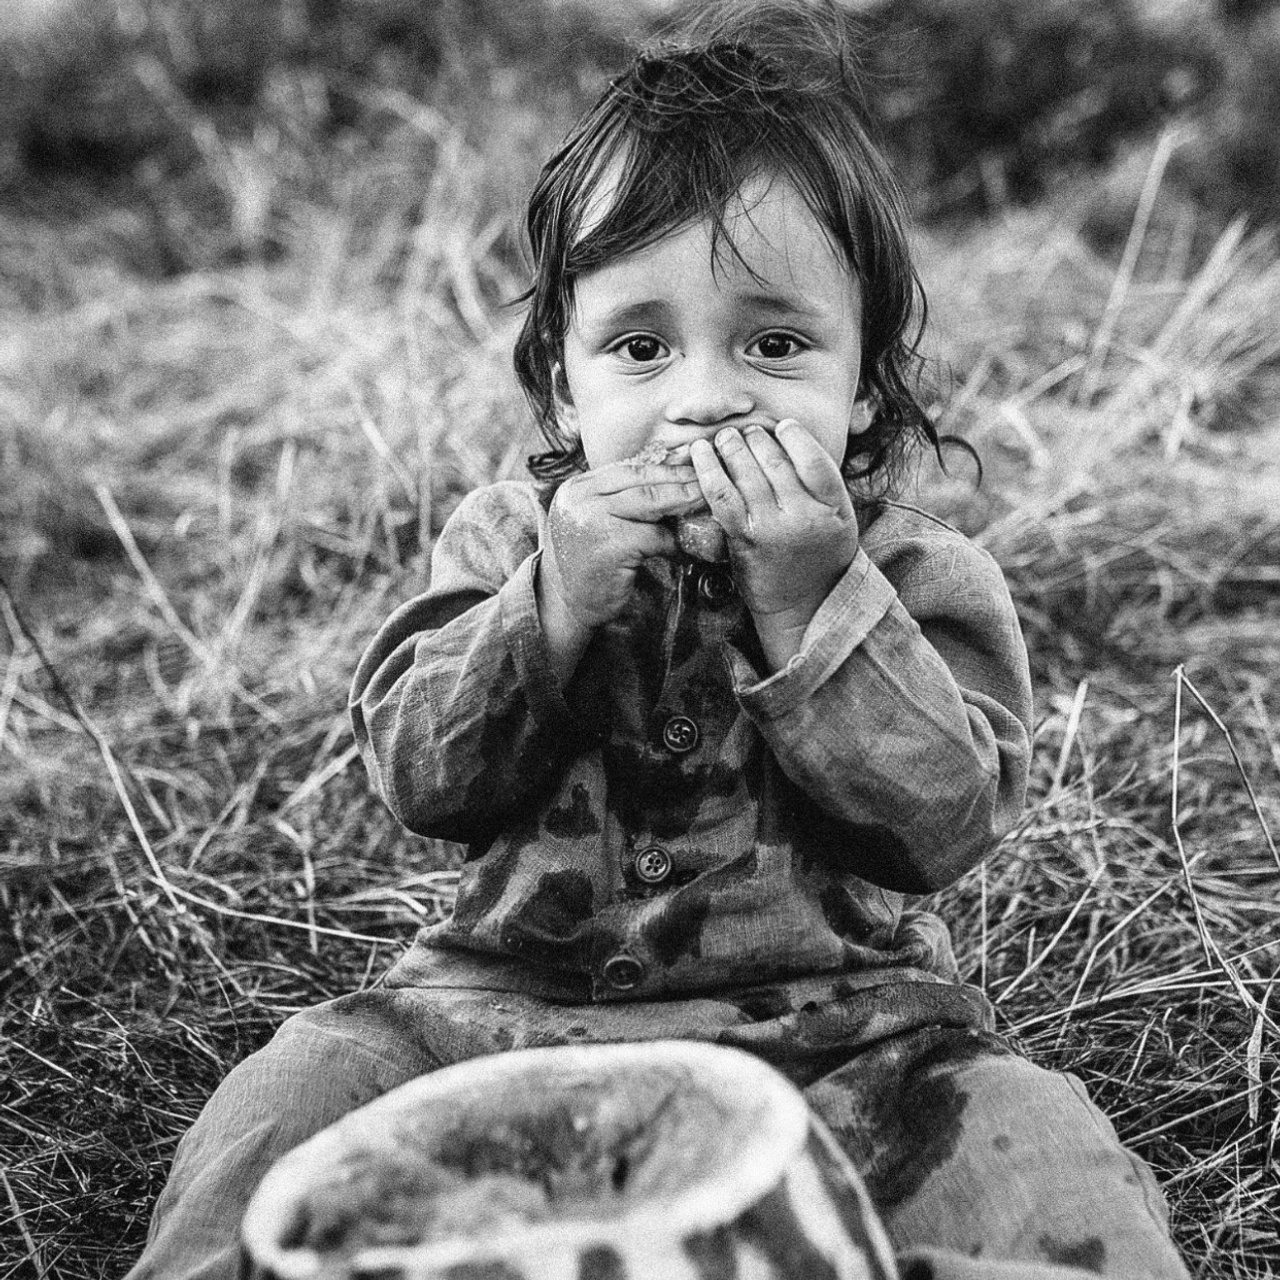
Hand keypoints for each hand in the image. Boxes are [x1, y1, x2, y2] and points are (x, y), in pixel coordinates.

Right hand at [538, 459, 702, 679]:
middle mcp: (581, 500)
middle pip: (641, 480)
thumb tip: (668, 476)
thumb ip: (617, 499)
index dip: (663, 466)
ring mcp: (593, 521)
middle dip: (679, 479)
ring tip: (705, 502)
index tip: (691, 465)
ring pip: (651, 502)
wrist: (566, 605)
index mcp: (577, 488)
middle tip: (708, 479)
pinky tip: (686, 547)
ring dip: (683, 502)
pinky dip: (674, 542)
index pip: (628, 468)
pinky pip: (655, 536)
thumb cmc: (586, 562)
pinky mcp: (611, 546)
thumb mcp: (592, 520)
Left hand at [690, 420, 858, 668]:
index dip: (795, 436)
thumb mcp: (840, 519)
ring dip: (731, 447)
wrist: (803, 605)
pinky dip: (708, 470)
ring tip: (725, 438)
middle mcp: (804, 516)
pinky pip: (722, 496)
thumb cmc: (820, 556)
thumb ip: (823, 484)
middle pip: (776, 461)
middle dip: (757, 438)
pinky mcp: (743, 539)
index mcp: (833, 508)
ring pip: (747, 473)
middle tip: (746, 431)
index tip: (782, 426)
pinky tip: (700, 453)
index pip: (813, 459)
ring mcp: (772, 528)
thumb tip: (792, 440)